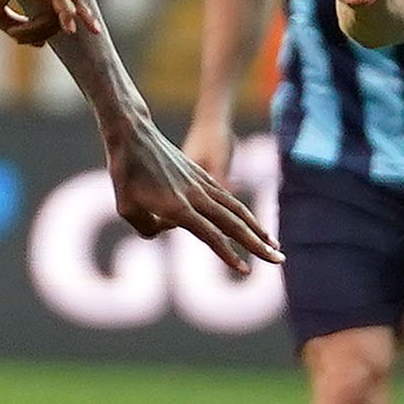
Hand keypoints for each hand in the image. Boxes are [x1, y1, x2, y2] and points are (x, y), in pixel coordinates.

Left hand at [108, 115, 281, 274]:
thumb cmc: (124, 172)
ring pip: (236, 209)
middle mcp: (195, 196)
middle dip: (258, 244)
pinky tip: (250, 223)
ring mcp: (201, 184)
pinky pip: (227, 198)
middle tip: (279, 260)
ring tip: (274, 244)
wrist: (132, 133)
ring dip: (257, 229)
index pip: (210, 235)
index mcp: (177, 206)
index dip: (228, 254)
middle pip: (233, 224)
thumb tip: (164, 231)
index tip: (245, 270)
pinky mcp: (201, 176)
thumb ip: (148, 228)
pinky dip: (242, 213)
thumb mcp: (127, 209)